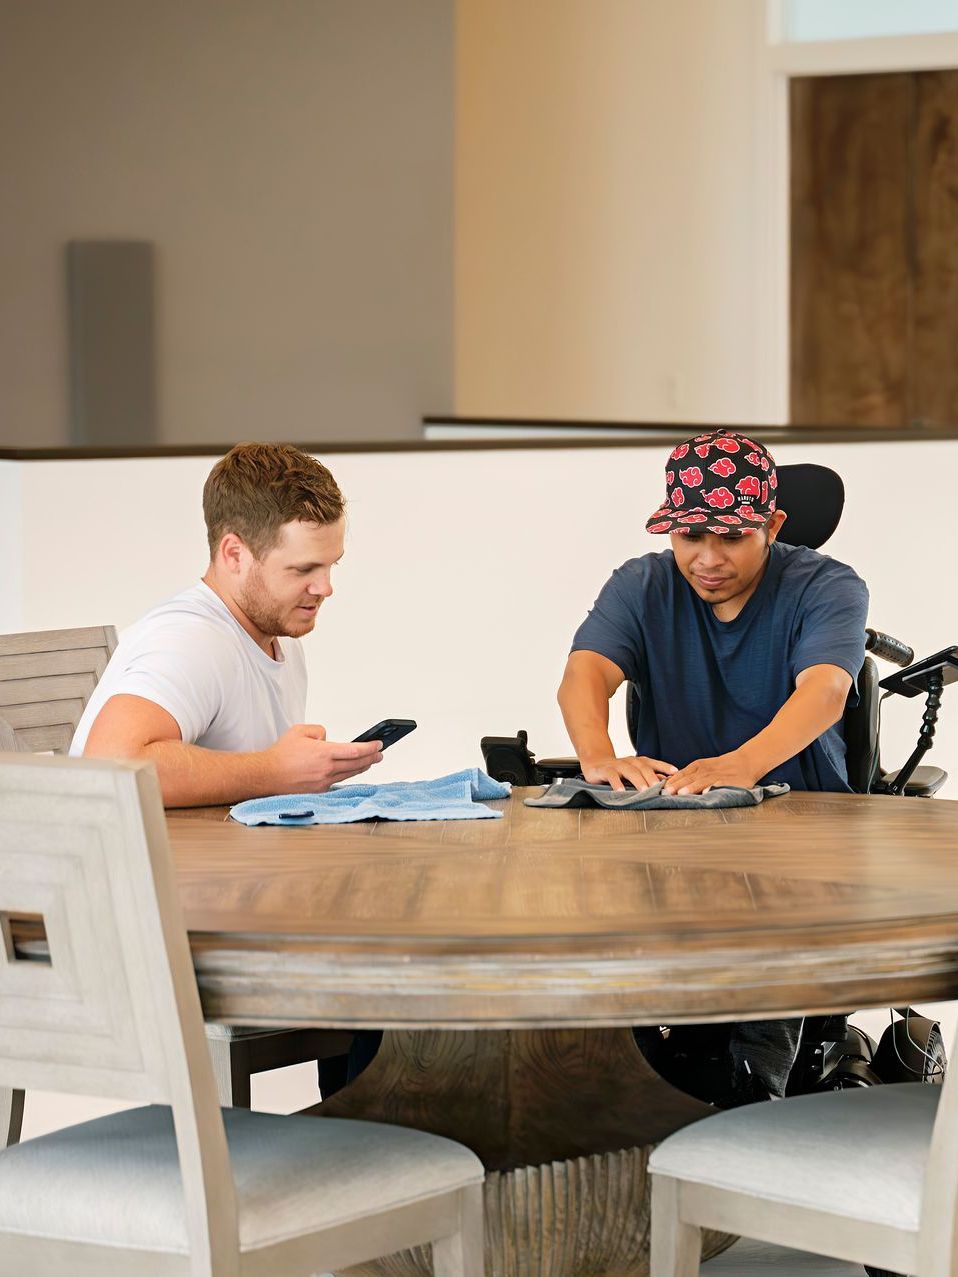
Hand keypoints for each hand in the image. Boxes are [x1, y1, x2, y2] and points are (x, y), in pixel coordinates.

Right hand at [267, 724, 382, 792]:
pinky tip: (351, 772)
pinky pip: (338, 782)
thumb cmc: (281, 754)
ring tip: (370, 762)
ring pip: (349, 774)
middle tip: (380, 754)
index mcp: (324, 753)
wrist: (267, 775)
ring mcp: (324, 782)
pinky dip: (346, 775)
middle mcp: (326, 769)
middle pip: (357, 764)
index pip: (354, 751)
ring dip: (362, 767)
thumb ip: (318, 731)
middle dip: (371, 758)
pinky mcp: (319, 790)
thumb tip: (328, 738)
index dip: (369, 748)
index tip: (379, 744)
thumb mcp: (300, 731)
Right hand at [581, 754, 676, 792]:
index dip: (664, 766)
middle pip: (643, 767)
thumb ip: (649, 777)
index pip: (653, 763)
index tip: (675, 772)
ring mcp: (617, 765)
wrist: (594, 763)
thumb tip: (668, 782)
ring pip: (629, 771)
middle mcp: (629, 761)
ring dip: (638, 780)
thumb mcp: (634, 773)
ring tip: (644, 791)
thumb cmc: (618, 771)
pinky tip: (621, 791)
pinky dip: (617, 783)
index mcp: (638, 762)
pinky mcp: (605, 770)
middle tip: (659, 788)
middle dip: (652, 777)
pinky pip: (612, 775)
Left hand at [662, 750, 759, 794]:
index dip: (672, 781)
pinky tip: (707, 793)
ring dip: (692, 787)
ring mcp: (717, 776)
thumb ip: (690, 775)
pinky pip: (720, 784)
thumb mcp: (704, 767)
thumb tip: (671, 785)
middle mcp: (706, 770)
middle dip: (677, 786)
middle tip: (666, 793)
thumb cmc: (722, 767)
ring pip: (702, 781)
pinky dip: (713, 788)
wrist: (745, 761)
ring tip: (682, 793)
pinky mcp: (729, 781)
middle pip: (689, 778)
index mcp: (698, 766)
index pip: (682, 774)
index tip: (661, 789)